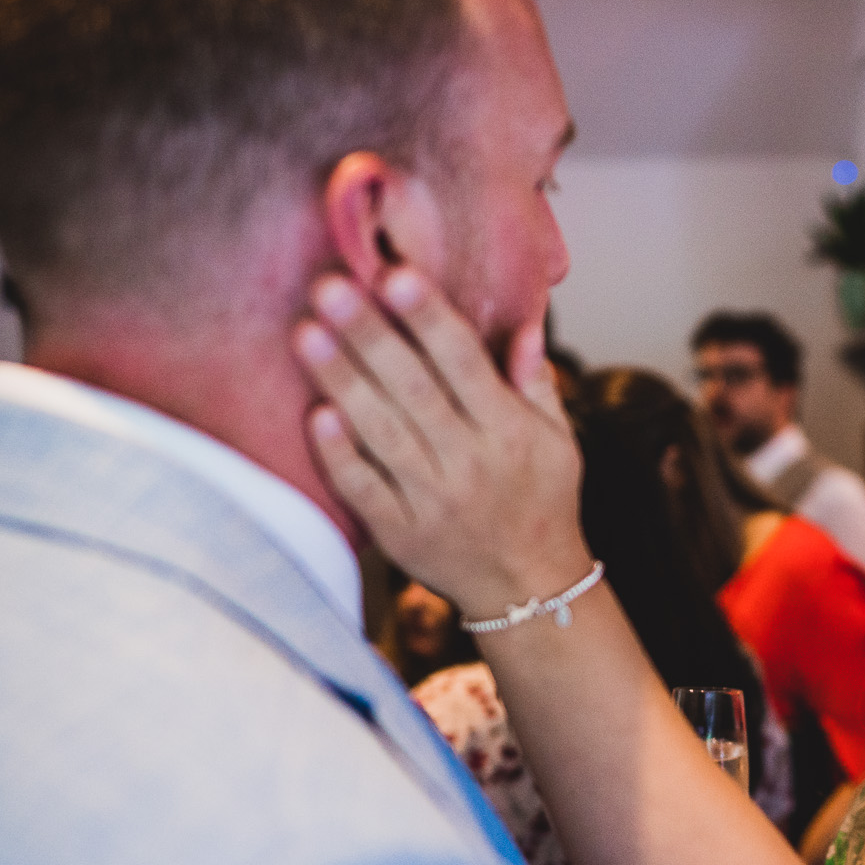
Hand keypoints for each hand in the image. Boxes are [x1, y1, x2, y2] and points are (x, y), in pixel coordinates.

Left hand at [294, 272, 589, 615]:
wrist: (529, 590)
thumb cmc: (542, 502)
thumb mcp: (559, 441)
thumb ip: (535, 382)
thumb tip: (522, 321)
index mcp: (510, 432)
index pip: (466, 363)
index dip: (429, 318)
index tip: (395, 275)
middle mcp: (470, 463)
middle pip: (413, 389)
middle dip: (369, 334)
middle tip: (329, 286)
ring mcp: (431, 500)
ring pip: (380, 432)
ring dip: (341, 380)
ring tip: (305, 332)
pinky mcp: (398, 532)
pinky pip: (362, 488)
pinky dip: (337, 452)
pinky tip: (313, 412)